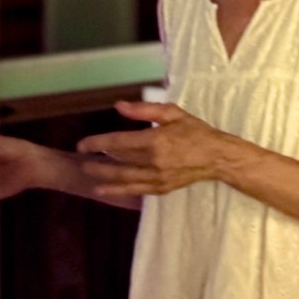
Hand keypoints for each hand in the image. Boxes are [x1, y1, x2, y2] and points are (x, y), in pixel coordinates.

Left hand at [76, 101, 218, 195]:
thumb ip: (144, 110)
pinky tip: (105, 190)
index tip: (83, 144)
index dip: (97, 143)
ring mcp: (158, 178)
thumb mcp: (172, 113)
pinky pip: (135, 190)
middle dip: (97, 161)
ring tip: (89, 174)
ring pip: (124, 179)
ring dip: (104, 177)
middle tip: (81, 159)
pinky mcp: (162, 188)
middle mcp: (154, 162)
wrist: (217, 157)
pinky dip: (118, 191)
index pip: (118, 142)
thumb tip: (119, 107)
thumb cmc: (195, 131)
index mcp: (155, 140)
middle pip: (118, 162)